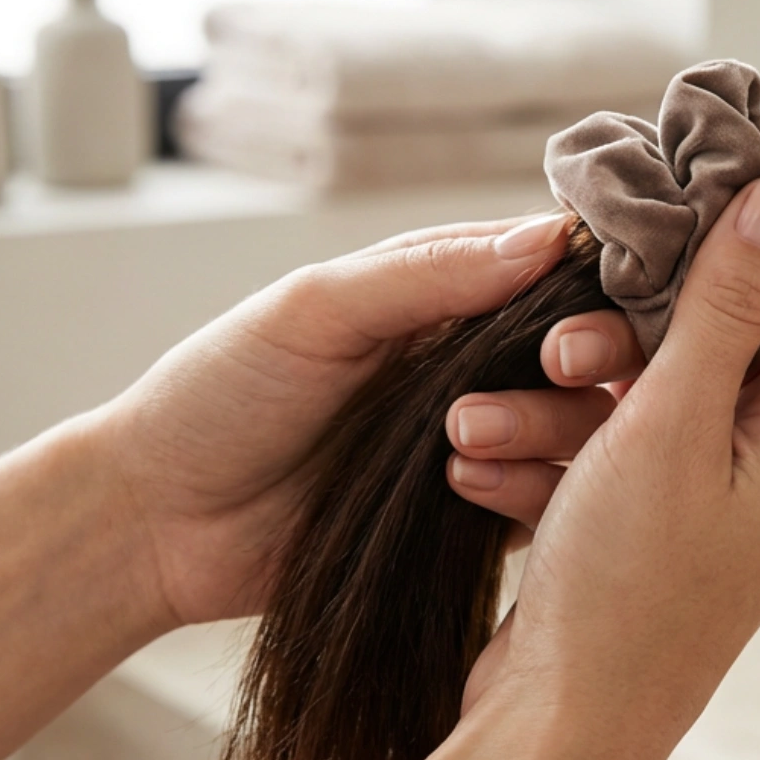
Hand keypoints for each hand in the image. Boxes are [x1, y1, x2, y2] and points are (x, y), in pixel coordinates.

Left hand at [96, 213, 588, 627]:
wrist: (157, 524)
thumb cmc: (220, 393)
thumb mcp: (317, 310)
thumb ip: (432, 273)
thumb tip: (551, 235)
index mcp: (449, 290)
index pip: (561, 263)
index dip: (602, 274)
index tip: (598, 295)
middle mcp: (479, 359)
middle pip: (595, 347)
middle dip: (594, 352)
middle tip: (557, 364)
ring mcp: (482, 439)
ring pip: (581, 427)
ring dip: (546, 425)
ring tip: (464, 438)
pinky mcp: (475, 518)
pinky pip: (545, 505)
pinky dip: (525, 495)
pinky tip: (462, 489)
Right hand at [474, 172, 759, 759]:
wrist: (557, 736)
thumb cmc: (628, 591)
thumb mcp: (672, 423)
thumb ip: (724, 304)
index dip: (749, 237)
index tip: (673, 204)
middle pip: (713, 335)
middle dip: (616, 335)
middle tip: (559, 345)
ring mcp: (715, 493)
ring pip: (642, 394)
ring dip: (555, 398)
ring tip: (481, 422)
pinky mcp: (654, 523)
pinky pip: (607, 451)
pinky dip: (546, 452)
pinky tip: (480, 468)